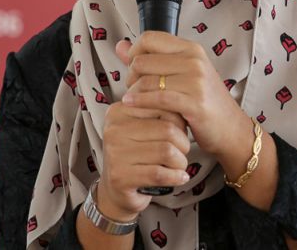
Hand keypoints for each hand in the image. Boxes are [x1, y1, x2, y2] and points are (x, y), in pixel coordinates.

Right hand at [98, 102, 190, 220]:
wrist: (115, 189)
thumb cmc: (135, 155)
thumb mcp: (142, 127)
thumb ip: (159, 113)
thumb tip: (183, 107)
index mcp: (119, 111)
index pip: (162, 106)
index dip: (179, 121)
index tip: (179, 133)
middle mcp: (114, 130)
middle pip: (168, 129)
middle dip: (183, 143)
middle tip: (182, 152)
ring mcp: (115, 154)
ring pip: (166, 152)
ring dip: (180, 162)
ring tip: (179, 166)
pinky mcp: (120, 177)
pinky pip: (159, 174)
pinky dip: (176, 177)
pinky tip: (179, 178)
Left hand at [117, 31, 250, 157]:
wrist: (231, 129)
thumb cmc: (203, 101)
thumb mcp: (180, 74)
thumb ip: (149, 58)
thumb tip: (120, 45)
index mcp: (191, 48)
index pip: (149, 38)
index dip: (134, 52)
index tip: (133, 68)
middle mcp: (194, 60)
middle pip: (143, 59)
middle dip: (131, 75)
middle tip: (133, 87)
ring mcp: (196, 81)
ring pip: (147, 80)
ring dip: (133, 91)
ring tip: (133, 99)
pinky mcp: (194, 102)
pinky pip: (157, 98)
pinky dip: (139, 102)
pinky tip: (131, 105)